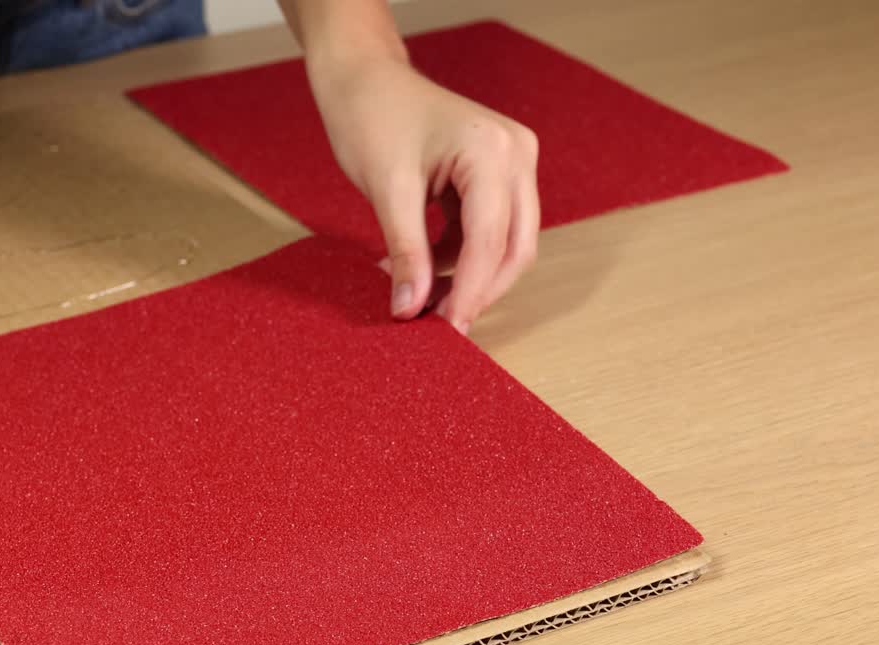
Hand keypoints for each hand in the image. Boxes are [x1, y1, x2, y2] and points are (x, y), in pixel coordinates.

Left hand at [309, 56, 539, 333]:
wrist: (363, 79)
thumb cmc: (372, 117)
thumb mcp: (387, 190)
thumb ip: (405, 252)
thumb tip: (410, 309)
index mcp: (493, 151)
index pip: (492, 240)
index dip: (471, 292)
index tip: (447, 331)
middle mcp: (515, 155)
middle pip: (514, 247)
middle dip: (479, 291)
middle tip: (440, 327)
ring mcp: (511, 163)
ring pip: (506, 244)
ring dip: (467, 277)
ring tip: (418, 299)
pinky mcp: (496, 175)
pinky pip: (488, 230)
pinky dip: (458, 257)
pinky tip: (418, 270)